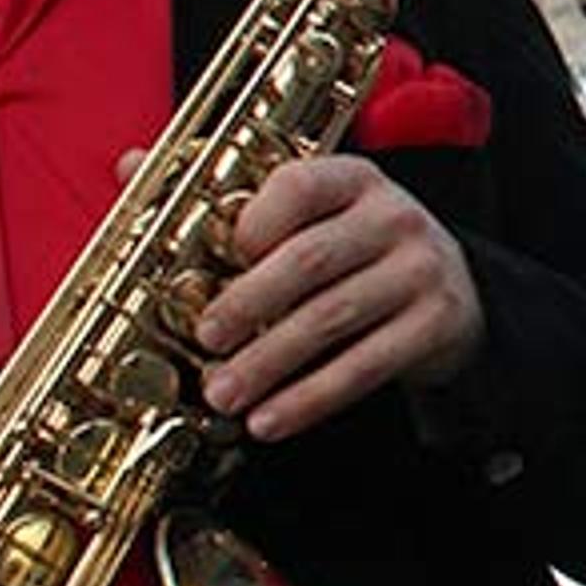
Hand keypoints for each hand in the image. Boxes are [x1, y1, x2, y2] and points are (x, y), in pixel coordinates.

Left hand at [191, 154, 483, 439]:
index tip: (212, 262)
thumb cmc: (355, 250)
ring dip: (269, 363)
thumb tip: (127, 166)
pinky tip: (270, 419)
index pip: (299, 186)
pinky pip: (366, 366)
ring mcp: (422, 269)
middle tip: (204, 340)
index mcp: (352, 179)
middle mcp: (394, 215)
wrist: (457, 289)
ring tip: (223, 395)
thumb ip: (226, 196)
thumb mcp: (310, 213)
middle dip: (248, 304)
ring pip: (332, 318)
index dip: (251, 223)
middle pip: (311, 259)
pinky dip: (311, 398)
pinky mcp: (437, 324)